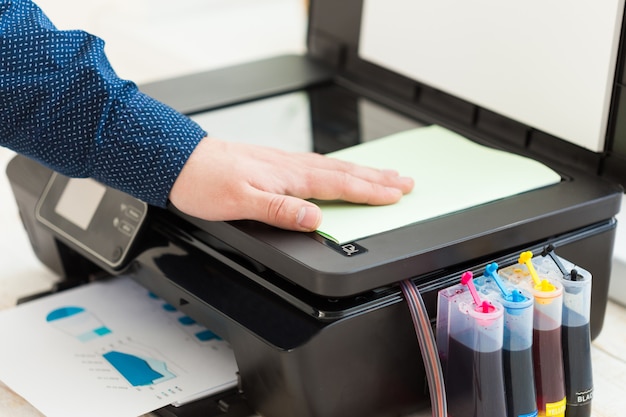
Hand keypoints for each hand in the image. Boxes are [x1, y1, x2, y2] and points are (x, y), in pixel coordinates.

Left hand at [169, 137, 413, 230]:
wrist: (181, 162)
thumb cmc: (206, 181)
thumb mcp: (241, 202)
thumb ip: (280, 210)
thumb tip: (316, 218)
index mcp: (289, 176)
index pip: (340, 184)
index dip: (371, 191)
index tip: (396, 194)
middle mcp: (292, 166)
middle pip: (345, 172)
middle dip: (379, 178)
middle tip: (406, 181)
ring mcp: (285, 163)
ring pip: (335, 166)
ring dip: (364, 171)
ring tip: (386, 174)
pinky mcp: (276, 164)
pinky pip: (319, 164)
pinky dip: (340, 167)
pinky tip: (342, 170)